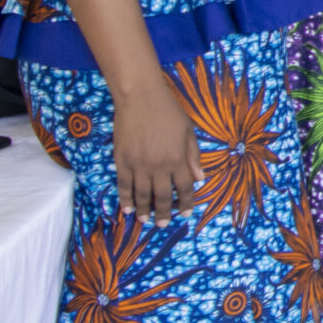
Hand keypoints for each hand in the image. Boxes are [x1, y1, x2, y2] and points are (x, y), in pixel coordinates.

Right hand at [114, 73, 204, 223]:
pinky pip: (123, 185)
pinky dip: (125, 199)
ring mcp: (139, 165)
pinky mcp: (122, 160)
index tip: (185, 214)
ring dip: (144, 210)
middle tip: (163, 224)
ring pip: (142, 195)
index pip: (184, 188)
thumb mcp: (188, 132)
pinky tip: (127, 209)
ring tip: (145, 220)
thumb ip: (193, 156)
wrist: (140, 97)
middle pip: (162, 196)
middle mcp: (159, 166)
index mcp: (178, 159)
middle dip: (164, 213)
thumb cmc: (168, 112)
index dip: (185, 203)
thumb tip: (200, 178)